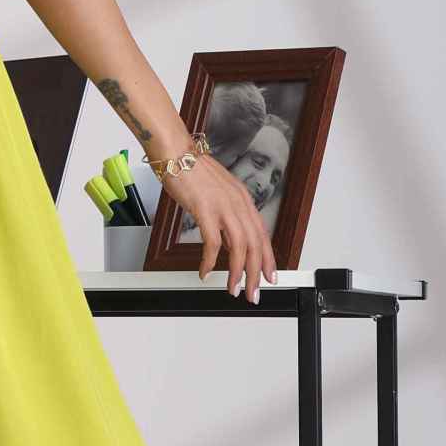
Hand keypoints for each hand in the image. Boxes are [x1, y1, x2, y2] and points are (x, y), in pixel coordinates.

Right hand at [155, 152, 276, 302]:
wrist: (176, 152)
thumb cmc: (192, 170)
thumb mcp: (218, 194)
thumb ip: (226, 216)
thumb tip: (228, 240)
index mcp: (243, 200)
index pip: (262, 235)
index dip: (268, 259)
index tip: (269, 277)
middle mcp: (238, 204)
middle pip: (255, 245)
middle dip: (256, 274)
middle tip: (253, 292)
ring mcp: (223, 206)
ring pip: (239, 247)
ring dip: (237, 272)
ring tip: (233, 288)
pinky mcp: (204, 209)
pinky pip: (212, 242)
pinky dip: (210, 261)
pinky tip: (205, 271)